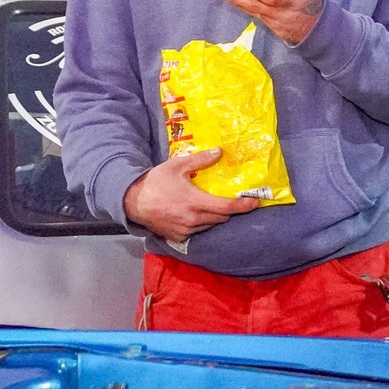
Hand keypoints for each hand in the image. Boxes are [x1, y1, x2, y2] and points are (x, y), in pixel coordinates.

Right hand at [124, 148, 259, 243]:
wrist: (132, 201)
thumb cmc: (156, 181)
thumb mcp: (178, 166)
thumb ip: (201, 160)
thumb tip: (220, 152)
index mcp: (196, 202)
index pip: (227, 207)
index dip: (243, 206)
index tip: (255, 202)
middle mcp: (193, 219)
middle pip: (221, 217)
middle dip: (229, 210)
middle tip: (233, 201)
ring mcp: (185, 230)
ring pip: (210, 225)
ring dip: (215, 217)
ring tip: (213, 205)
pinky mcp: (178, 237)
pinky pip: (197, 232)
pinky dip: (201, 224)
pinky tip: (197, 214)